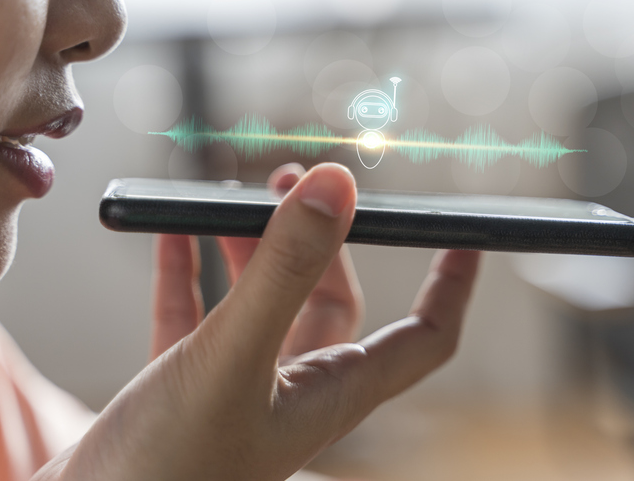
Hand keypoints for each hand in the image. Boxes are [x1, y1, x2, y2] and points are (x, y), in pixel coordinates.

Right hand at [33, 163, 478, 480]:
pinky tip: (169, 233)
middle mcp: (294, 389)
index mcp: (331, 392)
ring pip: (264, 302)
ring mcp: (239, 387)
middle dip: (322, 238)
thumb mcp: (231, 360)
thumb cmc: (167, 471)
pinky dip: (188, 271)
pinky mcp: (184, 385)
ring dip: (252, 247)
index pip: (424, 336)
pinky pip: (196, 314)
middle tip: (294, 181)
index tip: (467, 233)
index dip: (452, 285)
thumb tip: (335, 184)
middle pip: (331, 300)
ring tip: (229, 199)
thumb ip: (283, 274)